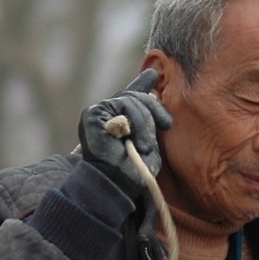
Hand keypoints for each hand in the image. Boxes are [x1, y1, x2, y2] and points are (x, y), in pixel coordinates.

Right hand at [77, 70, 171, 200]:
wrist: (118, 184)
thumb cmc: (135, 170)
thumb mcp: (149, 140)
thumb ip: (149, 118)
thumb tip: (153, 88)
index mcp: (119, 120)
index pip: (131, 96)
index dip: (141, 85)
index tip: (153, 75)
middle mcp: (106, 114)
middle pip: (135, 96)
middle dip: (154, 109)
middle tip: (167, 125)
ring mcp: (97, 113)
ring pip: (130, 99)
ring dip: (145, 121)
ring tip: (144, 146)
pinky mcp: (92, 115)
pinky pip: (121, 104)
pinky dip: (133, 121)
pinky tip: (132, 141)